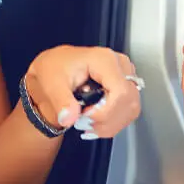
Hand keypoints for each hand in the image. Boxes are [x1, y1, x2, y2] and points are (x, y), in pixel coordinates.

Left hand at [24, 45, 141, 139]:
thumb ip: (60, 102)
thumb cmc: (54, 70)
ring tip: (87, 122)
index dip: (106, 111)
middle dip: (106, 120)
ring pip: (131, 109)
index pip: (120, 92)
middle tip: (83, 120)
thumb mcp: (51, 84)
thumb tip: (69, 117)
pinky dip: (112, 123)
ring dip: (109, 124)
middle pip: (128, 101)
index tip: (86, 116)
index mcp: (104, 59)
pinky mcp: (127, 87)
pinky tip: (95, 122)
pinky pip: (129, 111)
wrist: (54, 69)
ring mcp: (126, 76)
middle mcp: (119, 65)